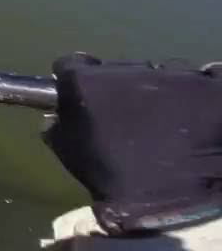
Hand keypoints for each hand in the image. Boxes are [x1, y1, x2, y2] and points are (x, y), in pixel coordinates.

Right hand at [44, 53, 221, 234]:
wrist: (172, 197)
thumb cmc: (114, 175)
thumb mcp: (72, 156)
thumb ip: (57, 130)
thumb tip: (53, 117)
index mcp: (86, 81)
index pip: (71, 63)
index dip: (74, 76)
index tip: (81, 93)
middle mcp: (126, 68)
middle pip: (117, 68)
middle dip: (119, 85)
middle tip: (128, 113)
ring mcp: (170, 73)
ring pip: (160, 71)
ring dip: (160, 86)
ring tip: (169, 115)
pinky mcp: (207, 84)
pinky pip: (204, 75)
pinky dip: (198, 88)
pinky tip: (195, 107)